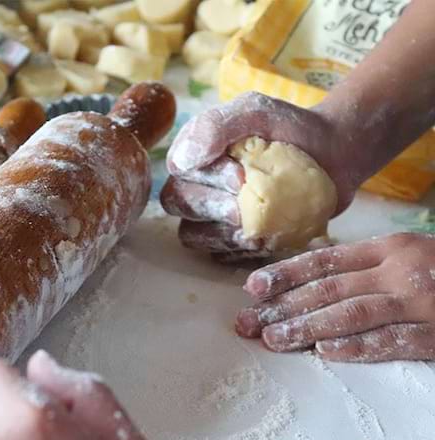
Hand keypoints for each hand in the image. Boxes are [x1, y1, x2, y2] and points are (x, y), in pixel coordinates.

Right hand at [160, 92, 363, 261]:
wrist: (334, 153)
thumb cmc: (291, 128)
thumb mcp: (255, 111)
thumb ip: (214, 126)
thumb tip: (180, 162)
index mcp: (195, 152)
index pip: (179, 171)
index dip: (206, 179)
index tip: (242, 175)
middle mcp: (196, 183)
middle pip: (178, 203)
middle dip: (212, 207)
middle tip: (244, 207)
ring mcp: (212, 216)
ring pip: (193, 235)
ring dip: (222, 235)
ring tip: (256, 229)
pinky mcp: (233, 240)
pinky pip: (221, 256)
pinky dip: (240, 252)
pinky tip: (265, 240)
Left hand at [236, 232, 434, 361]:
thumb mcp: (407, 255)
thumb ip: (365, 266)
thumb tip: (309, 282)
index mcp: (388, 248)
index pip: (324, 261)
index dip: (285, 274)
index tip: (253, 288)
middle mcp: (399, 271)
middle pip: (328, 289)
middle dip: (283, 306)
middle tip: (249, 321)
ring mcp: (418, 303)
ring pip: (350, 315)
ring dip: (306, 328)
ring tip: (274, 339)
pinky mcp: (434, 335)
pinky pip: (389, 342)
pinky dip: (354, 348)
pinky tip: (324, 353)